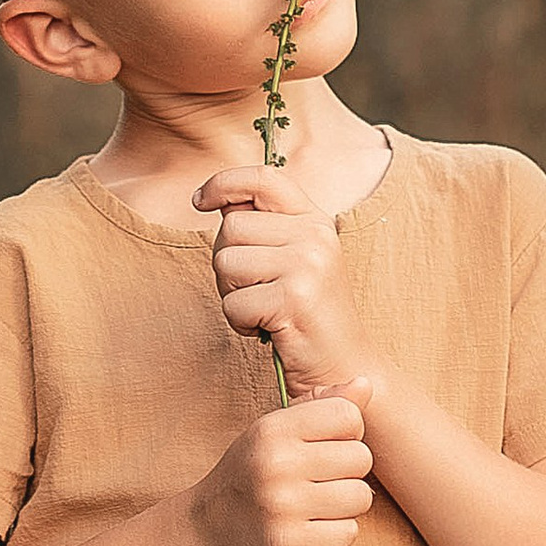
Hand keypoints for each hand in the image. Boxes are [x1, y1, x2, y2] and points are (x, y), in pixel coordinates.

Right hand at [184, 389, 373, 545]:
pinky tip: (309, 531)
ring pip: (360, 497)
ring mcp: (282, 505)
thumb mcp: (273, 432)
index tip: (324, 449)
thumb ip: (320, 406)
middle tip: (317, 483)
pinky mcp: (288, 544)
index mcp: (273, 428)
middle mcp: (277, 462)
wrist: (201, 535)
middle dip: (347, 473)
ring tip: (314, 507)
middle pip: (361, 457)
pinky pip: (347, 534)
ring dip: (344, 507)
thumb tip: (365, 383)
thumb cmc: (246, 478)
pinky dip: (334, 536)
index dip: (346, 434)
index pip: (348, 415)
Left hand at [195, 167, 372, 395]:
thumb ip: (264, 228)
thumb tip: (219, 201)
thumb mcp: (296, 258)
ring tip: (264, 309)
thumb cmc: (309, 315)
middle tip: (255, 290)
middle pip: (231, 228)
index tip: (200, 200)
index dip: (224, 182)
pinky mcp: (294, 298)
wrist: (345, 366)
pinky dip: (240, 322)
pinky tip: (268, 328)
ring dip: (232, 295)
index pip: (263, 178)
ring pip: (226, 264)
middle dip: (228, 263)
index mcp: (315, 220)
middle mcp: (315, 235)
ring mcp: (307, 264)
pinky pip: (232, 303)